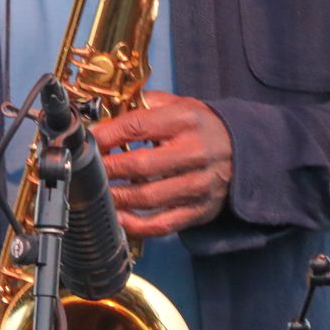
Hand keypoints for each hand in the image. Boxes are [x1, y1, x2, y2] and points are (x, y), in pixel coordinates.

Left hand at [92, 91, 233, 237]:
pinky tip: (118, 217)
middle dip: (107, 169)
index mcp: (186, 121)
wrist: (244, 148)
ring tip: (97, 193)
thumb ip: (142, 106)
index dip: (106, 136)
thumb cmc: (201, 126)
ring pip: (150, 198)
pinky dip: (137, 225)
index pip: (137, 127)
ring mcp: (200, 185)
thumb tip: (103, 114)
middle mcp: (195, 153)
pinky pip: (164, 224)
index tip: (85, 142)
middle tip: (87, 170)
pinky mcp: (201, 210)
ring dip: (117, 198)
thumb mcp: (177, 104)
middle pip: (142, 165)